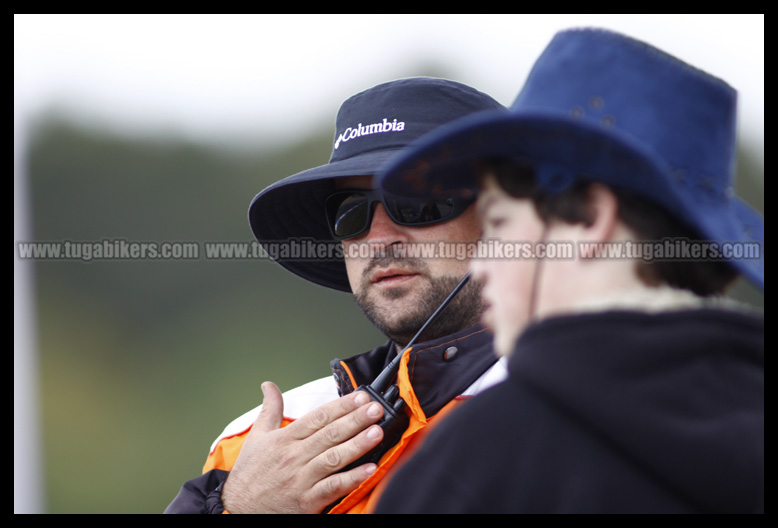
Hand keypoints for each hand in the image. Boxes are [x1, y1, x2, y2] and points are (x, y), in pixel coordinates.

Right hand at [221, 381, 384, 513]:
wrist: (238, 508)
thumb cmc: (251, 472)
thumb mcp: (257, 436)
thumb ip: (269, 409)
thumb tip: (269, 385)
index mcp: (285, 439)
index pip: (318, 417)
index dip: (341, 406)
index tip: (360, 397)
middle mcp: (295, 457)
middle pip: (329, 434)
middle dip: (355, 420)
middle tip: (376, 408)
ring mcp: (301, 479)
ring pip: (334, 458)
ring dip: (357, 444)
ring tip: (377, 432)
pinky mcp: (307, 501)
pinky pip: (333, 488)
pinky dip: (352, 479)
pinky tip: (369, 469)